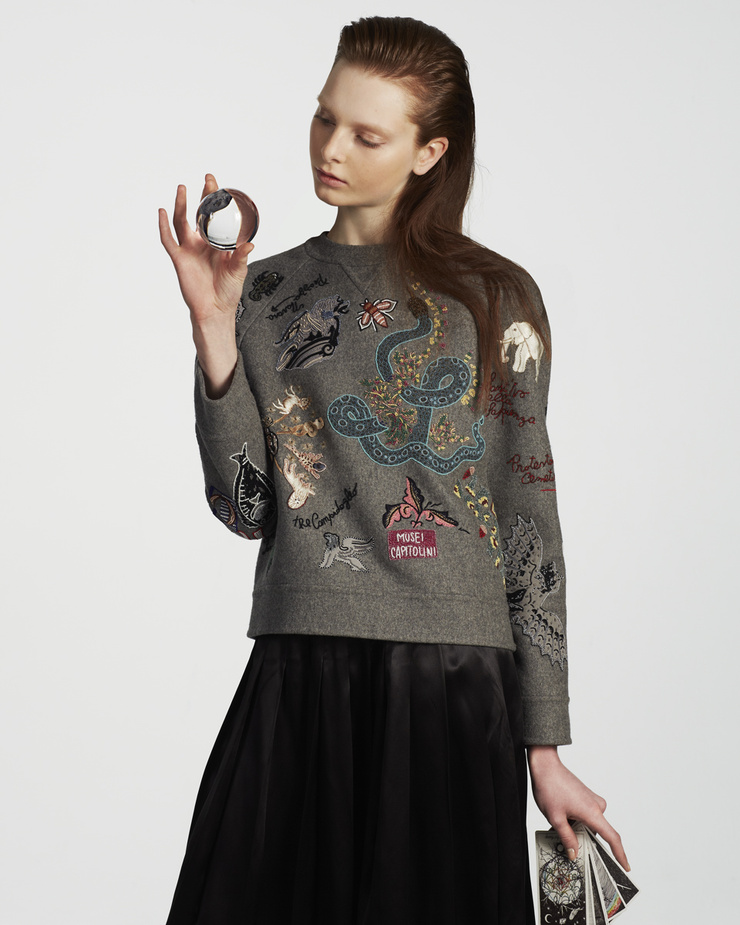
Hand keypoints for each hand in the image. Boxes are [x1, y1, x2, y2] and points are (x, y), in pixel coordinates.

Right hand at [158, 174, 254, 395]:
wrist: (215, 310)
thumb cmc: (228, 291)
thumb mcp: (238, 271)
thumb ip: (241, 256)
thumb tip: (250, 243)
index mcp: (218, 243)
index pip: (218, 217)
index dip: (219, 202)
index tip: (221, 185)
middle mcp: (203, 243)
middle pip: (201, 214)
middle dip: (203, 196)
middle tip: (207, 179)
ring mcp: (190, 249)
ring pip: (182, 222)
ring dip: (181, 205)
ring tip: (182, 188)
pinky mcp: (179, 259)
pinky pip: (169, 240)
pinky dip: (164, 225)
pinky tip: (162, 211)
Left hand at [527, 745, 629, 870]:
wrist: (545, 765)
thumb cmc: (550, 787)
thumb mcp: (555, 818)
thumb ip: (567, 838)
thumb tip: (574, 854)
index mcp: (592, 812)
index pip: (612, 837)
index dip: (620, 854)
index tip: (625, 867)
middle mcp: (597, 806)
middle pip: (597, 833)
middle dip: (584, 841)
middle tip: (569, 845)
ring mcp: (592, 800)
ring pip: (590, 824)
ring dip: (578, 829)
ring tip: (559, 826)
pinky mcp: (587, 797)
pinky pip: (586, 815)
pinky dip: (576, 821)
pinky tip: (562, 818)